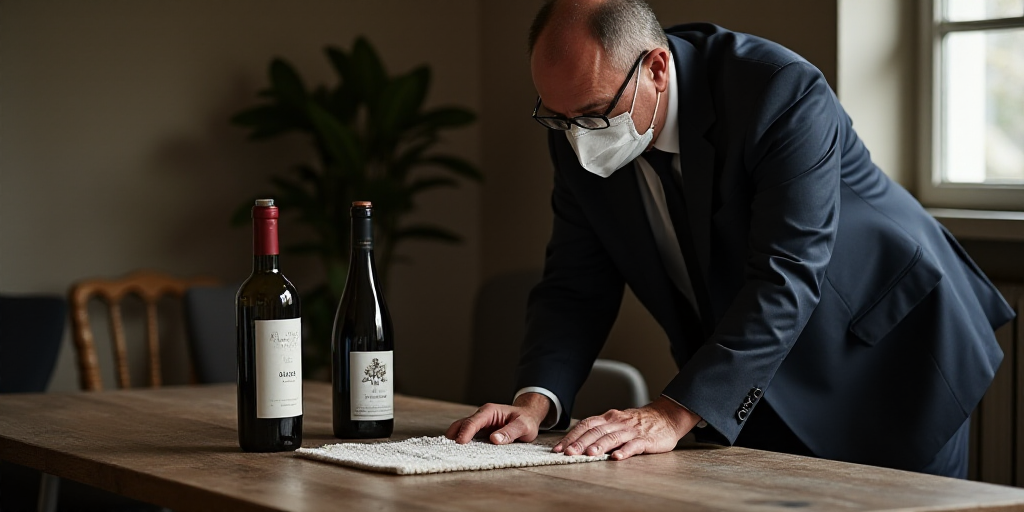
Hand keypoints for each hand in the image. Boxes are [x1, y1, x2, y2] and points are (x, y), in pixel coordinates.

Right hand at [444, 392, 550, 444]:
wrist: (528, 416)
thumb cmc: (526, 420)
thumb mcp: (523, 426)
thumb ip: (510, 432)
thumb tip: (494, 439)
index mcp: (490, 412)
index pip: (473, 421)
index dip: (465, 432)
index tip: (460, 443)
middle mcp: (482, 416)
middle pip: (462, 424)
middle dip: (453, 435)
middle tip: (447, 449)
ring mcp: (479, 424)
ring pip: (461, 429)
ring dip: (455, 439)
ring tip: (449, 452)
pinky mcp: (480, 431)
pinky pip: (467, 436)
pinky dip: (461, 442)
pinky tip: (458, 452)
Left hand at [554, 396, 700, 459]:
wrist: (666, 416)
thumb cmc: (638, 422)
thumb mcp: (617, 422)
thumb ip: (600, 430)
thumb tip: (576, 442)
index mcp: (608, 418)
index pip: (586, 425)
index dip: (571, 436)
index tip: (558, 448)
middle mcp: (617, 422)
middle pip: (595, 431)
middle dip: (580, 442)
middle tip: (568, 453)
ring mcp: (631, 430)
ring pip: (612, 437)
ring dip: (599, 446)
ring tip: (588, 455)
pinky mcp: (646, 439)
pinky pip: (634, 445)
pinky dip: (625, 450)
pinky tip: (617, 457)